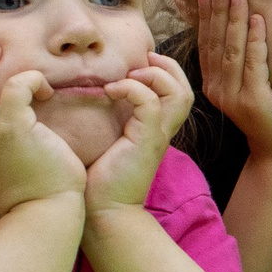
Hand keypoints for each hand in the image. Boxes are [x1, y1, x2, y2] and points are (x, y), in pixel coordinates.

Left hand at [85, 53, 191, 218]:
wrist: (102, 211)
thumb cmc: (96, 180)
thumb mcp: (105, 142)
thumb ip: (106, 120)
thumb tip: (85, 96)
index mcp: (154, 130)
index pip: (177, 93)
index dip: (164, 72)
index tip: (136, 64)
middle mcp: (162, 131)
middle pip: (186, 90)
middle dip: (167, 67)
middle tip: (141, 60)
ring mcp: (158, 136)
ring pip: (179, 93)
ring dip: (156, 75)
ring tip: (130, 74)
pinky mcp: (147, 141)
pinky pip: (151, 103)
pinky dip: (133, 89)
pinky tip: (110, 91)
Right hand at [197, 0, 271, 158]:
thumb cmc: (271, 113)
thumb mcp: (249, 84)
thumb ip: (242, 61)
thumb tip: (242, 27)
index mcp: (214, 83)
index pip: (207, 43)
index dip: (206, 17)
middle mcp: (217, 89)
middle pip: (215, 42)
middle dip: (217, 11)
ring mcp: (233, 96)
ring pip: (231, 50)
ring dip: (234, 20)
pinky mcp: (253, 101)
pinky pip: (253, 64)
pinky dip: (254, 40)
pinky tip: (257, 20)